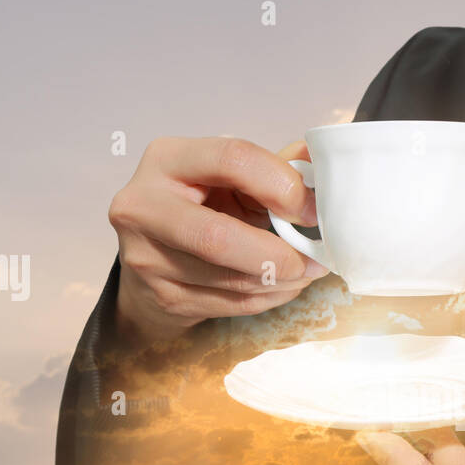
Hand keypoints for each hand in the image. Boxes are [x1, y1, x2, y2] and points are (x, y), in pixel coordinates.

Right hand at [108, 137, 328, 344]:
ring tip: (306, 272)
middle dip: (277, 253)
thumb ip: (272, 167)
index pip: (232, 159)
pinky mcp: (164, 298)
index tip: (310, 209)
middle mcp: (144, 207)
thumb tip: (319, 160)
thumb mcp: (228, 177)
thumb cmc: (200, 204)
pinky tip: (283, 286)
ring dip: (281, 280)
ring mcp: (147, 258)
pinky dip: (269, 298)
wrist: (152, 253)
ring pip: (230, 279)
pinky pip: (232, 305)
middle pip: (218, 237)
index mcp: (166, 160)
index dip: (281, 185)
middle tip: (313, 260)